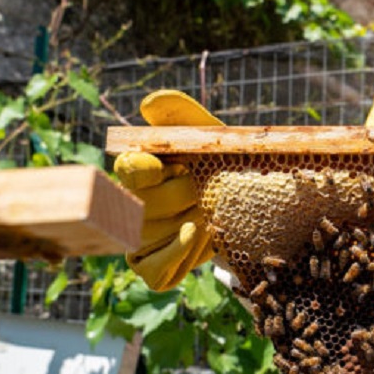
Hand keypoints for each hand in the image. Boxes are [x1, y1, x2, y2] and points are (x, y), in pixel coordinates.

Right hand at [114, 90, 221, 290]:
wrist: (245, 206)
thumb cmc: (219, 166)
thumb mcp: (207, 137)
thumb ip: (181, 116)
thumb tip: (151, 102)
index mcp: (138, 171)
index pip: (128, 170)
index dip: (144, 169)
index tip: (166, 165)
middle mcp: (131, 206)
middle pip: (149, 203)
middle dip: (187, 194)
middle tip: (208, 189)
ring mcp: (138, 240)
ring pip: (155, 235)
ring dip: (192, 222)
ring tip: (212, 212)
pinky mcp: (151, 269)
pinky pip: (156, 271)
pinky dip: (181, 255)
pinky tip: (200, 237)